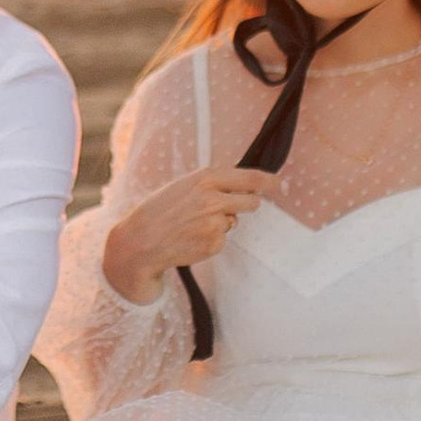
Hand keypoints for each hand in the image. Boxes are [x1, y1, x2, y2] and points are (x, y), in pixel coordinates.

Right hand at [102, 166, 279, 302]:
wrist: (141, 240)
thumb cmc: (160, 210)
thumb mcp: (184, 186)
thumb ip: (212, 184)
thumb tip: (243, 187)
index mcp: (205, 178)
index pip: (249, 177)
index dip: (268, 181)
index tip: (279, 184)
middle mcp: (214, 198)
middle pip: (251, 201)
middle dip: (246, 205)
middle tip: (227, 209)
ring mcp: (215, 222)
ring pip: (233, 221)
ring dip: (221, 223)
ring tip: (193, 224)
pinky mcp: (214, 243)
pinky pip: (222, 239)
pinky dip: (211, 239)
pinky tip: (191, 238)